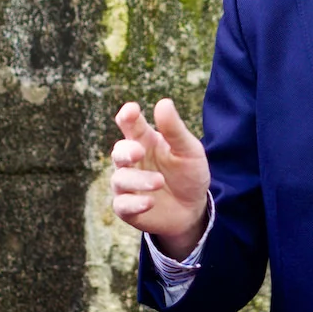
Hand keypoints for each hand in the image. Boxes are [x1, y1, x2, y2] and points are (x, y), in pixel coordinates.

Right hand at [110, 99, 211, 255]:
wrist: (194, 209)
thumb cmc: (189, 174)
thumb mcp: (189, 151)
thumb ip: (175, 130)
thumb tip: (163, 102)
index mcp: (144, 141)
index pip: (129, 124)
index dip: (127, 116)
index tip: (131, 111)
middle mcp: (132, 161)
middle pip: (118, 151)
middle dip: (125, 151)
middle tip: (138, 152)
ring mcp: (127, 185)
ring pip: (120, 179)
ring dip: (138, 180)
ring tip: (159, 182)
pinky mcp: (127, 208)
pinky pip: (121, 205)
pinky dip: (133, 203)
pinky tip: (149, 202)